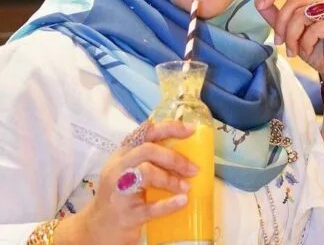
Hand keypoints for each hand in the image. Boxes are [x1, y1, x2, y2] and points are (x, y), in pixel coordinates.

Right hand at [74, 121, 198, 244]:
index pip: (145, 133)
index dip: (169, 128)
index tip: (191, 129)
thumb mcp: (129, 170)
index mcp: (122, 154)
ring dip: (171, 179)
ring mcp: (119, 191)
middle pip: (147, 150)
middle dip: (174, 158)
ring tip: (186, 187)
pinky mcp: (126, 214)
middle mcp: (118, 168)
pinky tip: (183, 201)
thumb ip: (150, 158)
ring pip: (147, 173)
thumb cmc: (120, 194)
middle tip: (193, 169)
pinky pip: (150, 207)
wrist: (97, 228)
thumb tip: (186, 152)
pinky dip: (169, 204)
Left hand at [255, 0, 323, 87]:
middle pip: (293, 1)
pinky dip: (306, 42)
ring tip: (293, 50)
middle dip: (281, 24)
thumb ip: (277, 17)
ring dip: (292, 36)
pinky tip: (307, 50)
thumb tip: (258, 1)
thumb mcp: (292, 33)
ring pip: (302, 14)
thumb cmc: (318, 50)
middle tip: (280, 42)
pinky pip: (315, 28)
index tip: (261, 4)